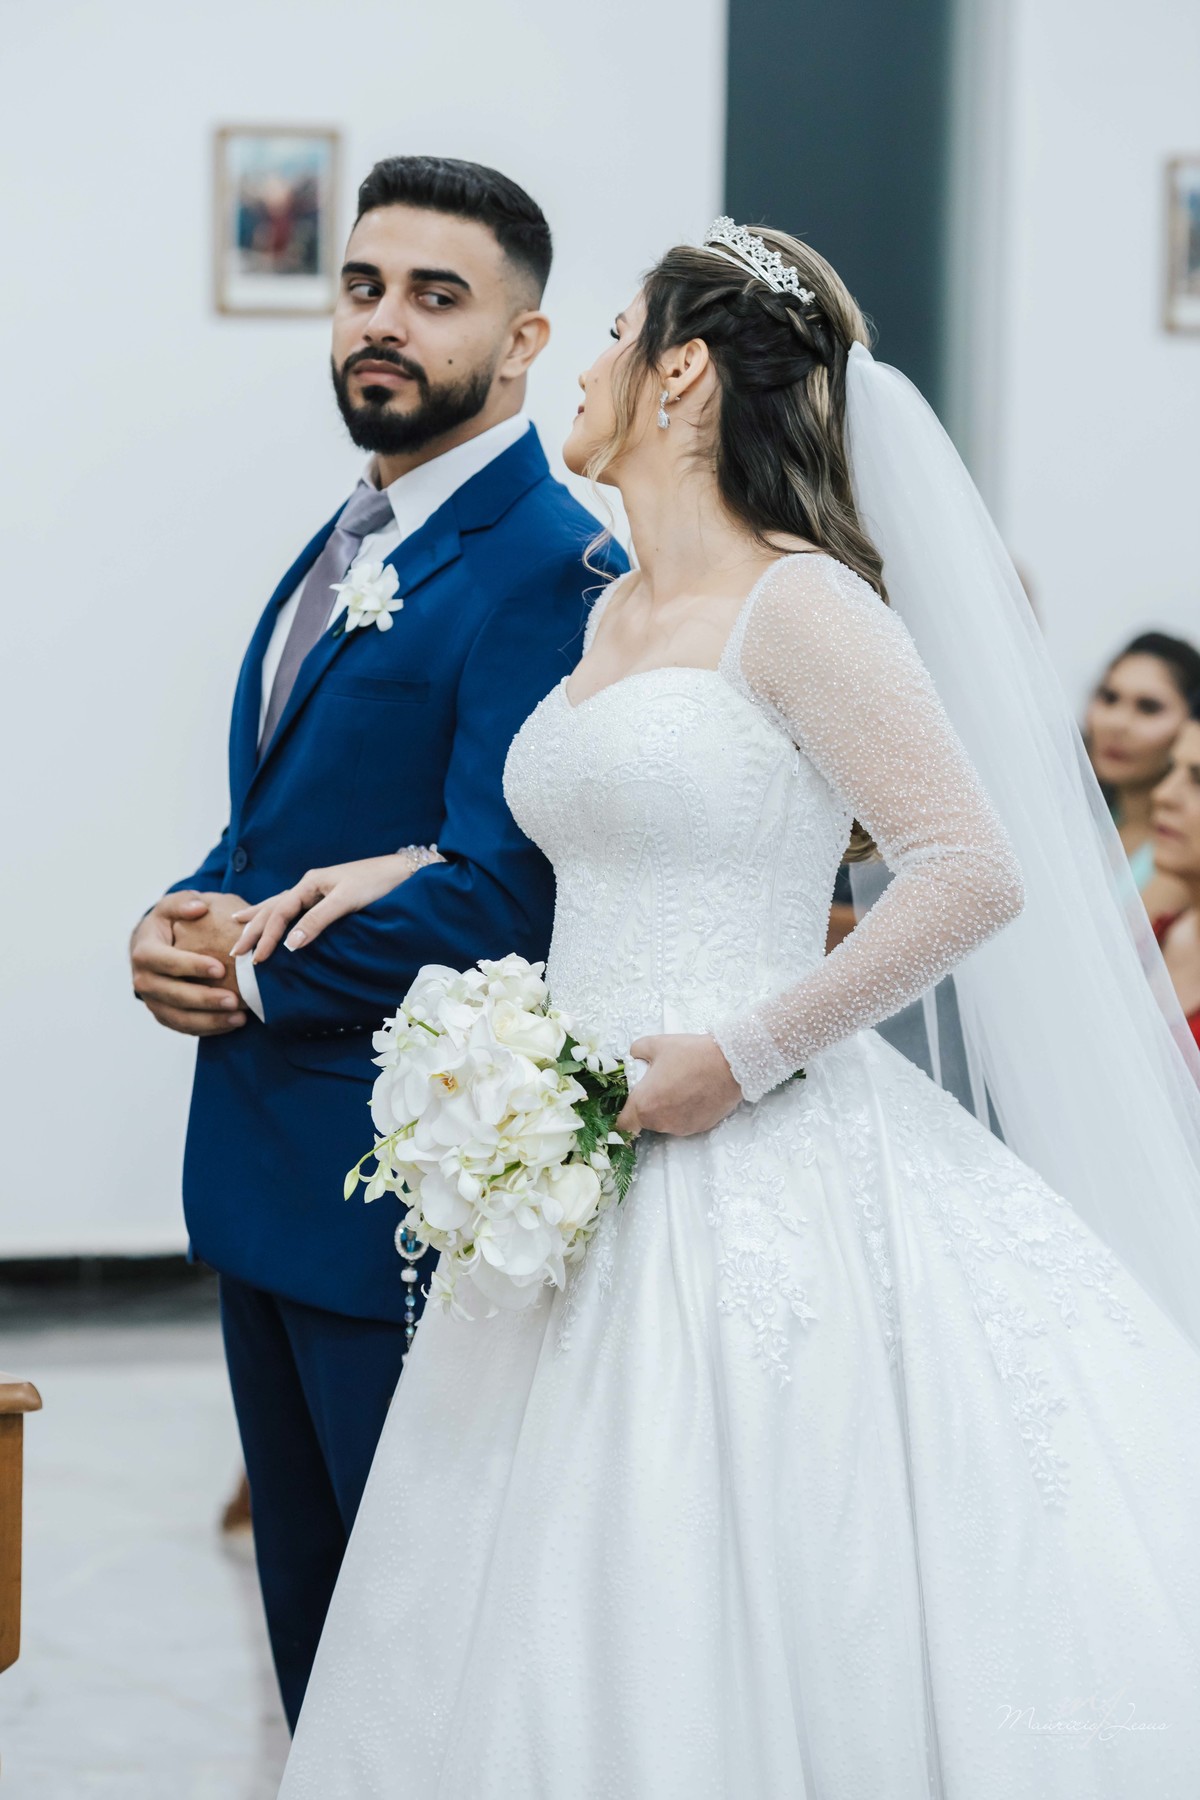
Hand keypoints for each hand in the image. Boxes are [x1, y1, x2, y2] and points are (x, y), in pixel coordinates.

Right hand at [130, 892, 246, 1035]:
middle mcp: (143, 979)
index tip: (220, 968)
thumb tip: (198, 907)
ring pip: (178, 1017)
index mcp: (144, 952)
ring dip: (209, 1020)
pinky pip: (184, 1027)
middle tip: (234, 1000)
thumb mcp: (172, 906)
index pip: (164, 961)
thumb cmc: (169, 923)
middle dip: (203, 999)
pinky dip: (208, 1028)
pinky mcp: (164, 1015)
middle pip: (172, 994)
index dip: (190, 966)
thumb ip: (183, 902)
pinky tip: (232, 1023)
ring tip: (239, 1018)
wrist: (154, 947)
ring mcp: (152, 1001)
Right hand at [230, 851, 436, 964]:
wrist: (402, 872)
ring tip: (237, 923)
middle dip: (253, 930)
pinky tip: (273, 914)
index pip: (280, 913)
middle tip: (234, 952)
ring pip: (279, 905)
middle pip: (273, 908)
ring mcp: (317, 890)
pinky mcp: (327, 896)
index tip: (256, 958)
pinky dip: (277, 913)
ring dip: (259, 917)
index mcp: (310, 884)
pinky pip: (293, 907)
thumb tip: (291, 944)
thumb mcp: (347, 901)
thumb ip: (319, 921)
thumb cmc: (377, 883)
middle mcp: (309, 885)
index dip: (266, 937)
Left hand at [614, 1034, 742, 1137]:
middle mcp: (661, 1122)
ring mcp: (681, 1128)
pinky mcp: (700, 1127)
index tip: (631, 1102)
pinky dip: (686, 1111)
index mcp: (644, 1105)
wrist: (730, 1063)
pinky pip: (685, 1121)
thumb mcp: (656, 1044)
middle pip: (646, 1121)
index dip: (624, 1114)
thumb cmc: (691, 1054)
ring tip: (681, 1085)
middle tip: (661, 1084)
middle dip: (649, 1105)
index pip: (624, 1124)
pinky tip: (695, 1092)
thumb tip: (634, 1056)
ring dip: (668, 1109)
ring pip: (666, 1122)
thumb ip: (637, 1051)